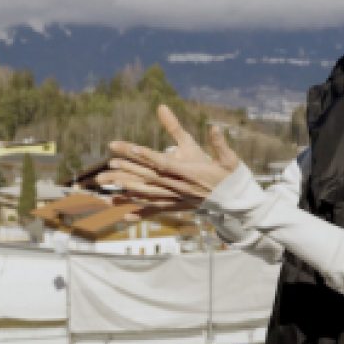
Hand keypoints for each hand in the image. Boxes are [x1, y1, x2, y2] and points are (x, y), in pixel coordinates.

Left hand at [98, 105, 240, 208]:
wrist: (236, 204)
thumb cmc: (231, 178)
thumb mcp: (228, 158)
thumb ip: (219, 143)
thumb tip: (215, 126)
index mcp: (190, 173)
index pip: (165, 162)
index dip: (148, 156)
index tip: (132, 148)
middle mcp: (179, 187)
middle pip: (149, 177)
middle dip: (128, 168)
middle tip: (109, 161)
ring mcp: (176, 199)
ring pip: (146, 193)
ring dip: (126, 187)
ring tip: (107, 182)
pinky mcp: (175, 207)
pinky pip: (154, 210)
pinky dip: (139, 213)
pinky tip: (124, 217)